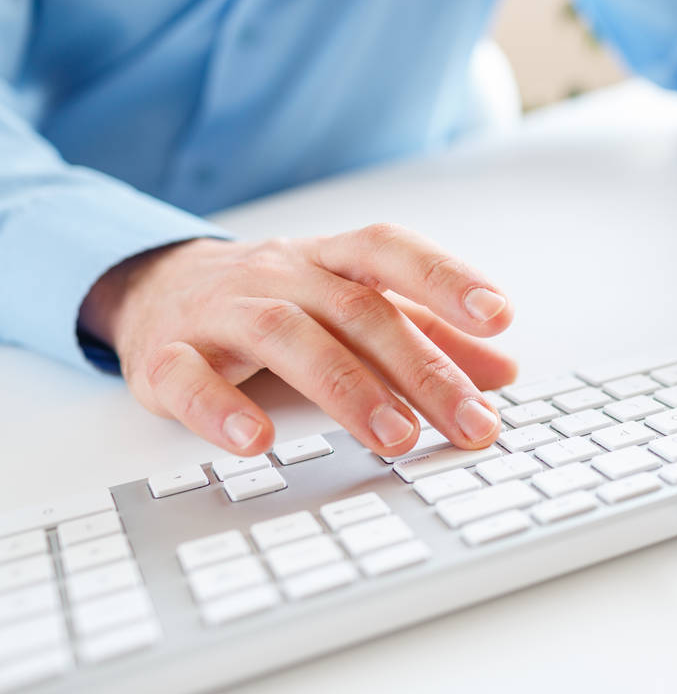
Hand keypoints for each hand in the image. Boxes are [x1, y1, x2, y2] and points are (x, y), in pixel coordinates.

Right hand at [79, 225, 517, 456]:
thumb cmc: (278, 301)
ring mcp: (221, 311)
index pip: (391, 252)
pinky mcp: (165, 356)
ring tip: (396, 438)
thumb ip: (428, 333)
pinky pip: (189, 376)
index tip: (499, 315)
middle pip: (358, 312)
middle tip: (471, 423)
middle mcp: (280, 274)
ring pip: (286, 336)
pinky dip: (221, 409)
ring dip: (347, 390)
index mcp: (330, 260)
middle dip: (421, 370)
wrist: (156, 290)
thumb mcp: (352, 307)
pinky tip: (258, 441)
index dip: (445, 278)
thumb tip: (503, 369)